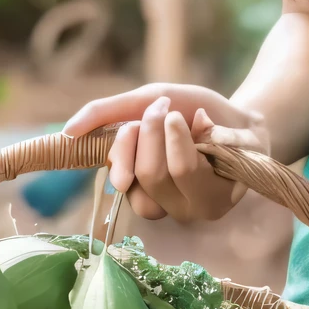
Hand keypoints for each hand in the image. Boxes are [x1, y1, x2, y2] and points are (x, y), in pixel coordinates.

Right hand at [64, 83, 270, 223]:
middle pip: (148, 174)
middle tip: (164, 108)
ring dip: (177, 132)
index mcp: (142, 186)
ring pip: (175, 172)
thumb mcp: (145, 100)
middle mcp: (168, 205)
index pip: (124, 183)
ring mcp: (195, 208)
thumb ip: (107, 114)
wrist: (242, 111)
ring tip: (185, 117)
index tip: (134, 123)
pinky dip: (204, 135)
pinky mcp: (224, 200)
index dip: (124, 152)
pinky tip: (209, 129)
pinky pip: (207, 166)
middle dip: (152, 131)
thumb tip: (67, 132)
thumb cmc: (190, 110)